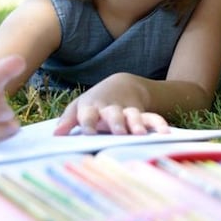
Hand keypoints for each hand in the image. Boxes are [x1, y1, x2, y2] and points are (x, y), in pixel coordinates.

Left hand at [53, 73, 169, 135]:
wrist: (121, 85)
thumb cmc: (95, 102)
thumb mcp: (79, 107)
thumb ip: (67, 120)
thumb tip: (55, 135)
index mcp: (92, 107)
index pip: (87, 114)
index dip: (87, 122)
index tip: (88, 132)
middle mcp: (110, 108)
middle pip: (112, 113)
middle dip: (116, 122)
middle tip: (118, 131)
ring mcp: (127, 110)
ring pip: (133, 116)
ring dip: (136, 123)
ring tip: (140, 134)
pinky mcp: (142, 113)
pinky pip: (152, 118)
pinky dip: (159, 124)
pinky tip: (165, 133)